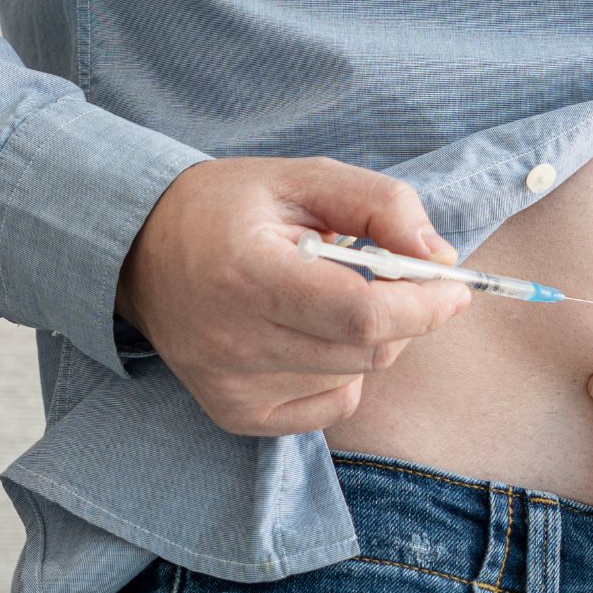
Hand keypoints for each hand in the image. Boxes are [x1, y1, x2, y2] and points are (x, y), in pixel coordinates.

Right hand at [116, 157, 469, 435]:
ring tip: (331, 295)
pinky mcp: (234, 414)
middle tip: (397, 278)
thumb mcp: (303, 179)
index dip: (424, 304)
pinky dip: (343, 371)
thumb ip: (379, 204)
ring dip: (369, 339)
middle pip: (367, 350)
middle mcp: (234, 342)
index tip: (455, 286)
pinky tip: (310, 332)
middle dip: (405, 316)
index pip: (362, 313)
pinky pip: (330, 404)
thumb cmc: (227, 208)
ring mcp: (231, 386)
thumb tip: (441, 257)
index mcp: (249, 274)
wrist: (137, 251)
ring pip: (354, 376)